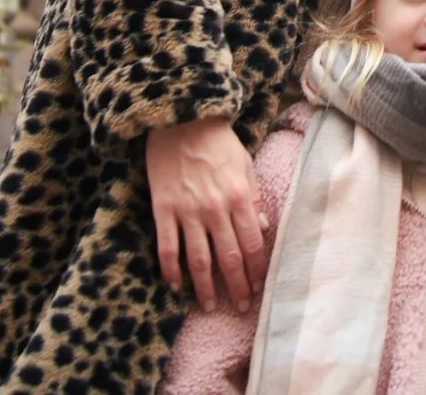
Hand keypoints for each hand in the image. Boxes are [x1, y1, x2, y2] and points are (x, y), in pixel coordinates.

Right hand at [146, 115, 267, 308]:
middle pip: (229, 258)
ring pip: (199, 260)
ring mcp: (187, 211)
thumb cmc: (217, 141)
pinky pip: (167, 247)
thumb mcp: (245, 164)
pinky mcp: (163, 209)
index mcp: (240, 196)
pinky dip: (171, 270)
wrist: (180, 118)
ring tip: (208, 306)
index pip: (253, 244)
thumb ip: (255, 197)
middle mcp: (216, 209)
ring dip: (205, 287)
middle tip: (239, 306)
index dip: (256, 270)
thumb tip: (262, 228)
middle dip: (236, 286)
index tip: (258, 287)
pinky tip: (175, 286)